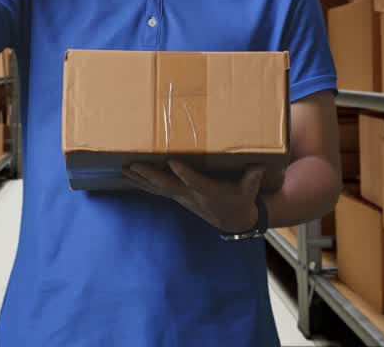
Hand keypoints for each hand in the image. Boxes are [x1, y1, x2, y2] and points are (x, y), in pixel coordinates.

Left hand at [125, 160, 263, 233]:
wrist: (232, 221)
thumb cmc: (240, 200)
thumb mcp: (249, 190)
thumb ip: (252, 178)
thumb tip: (260, 166)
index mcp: (209, 191)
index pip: (195, 182)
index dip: (184, 173)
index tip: (172, 162)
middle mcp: (191, 195)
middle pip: (167, 185)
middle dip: (150, 175)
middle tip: (134, 165)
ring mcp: (181, 197)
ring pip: (157, 188)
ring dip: (139, 179)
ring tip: (123, 168)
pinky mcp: (176, 196)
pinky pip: (156, 189)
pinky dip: (142, 183)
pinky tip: (128, 175)